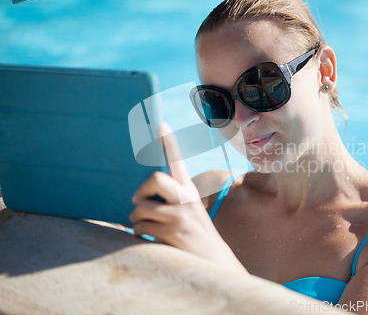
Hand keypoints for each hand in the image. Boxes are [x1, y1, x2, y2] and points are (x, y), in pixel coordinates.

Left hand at [129, 123, 247, 272]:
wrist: (215, 261)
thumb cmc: (195, 235)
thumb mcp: (188, 213)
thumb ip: (168, 202)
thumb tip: (135, 202)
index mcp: (189, 191)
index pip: (178, 162)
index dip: (169, 143)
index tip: (161, 123)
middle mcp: (185, 199)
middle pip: (154, 178)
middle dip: (140, 190)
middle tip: (137, 201)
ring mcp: (179, 216)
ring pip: (141, 208)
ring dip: (136, 219)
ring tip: (146, 227)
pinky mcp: (172, 232)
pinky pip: (140, 228)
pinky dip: (139, 235)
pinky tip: (151, 241)